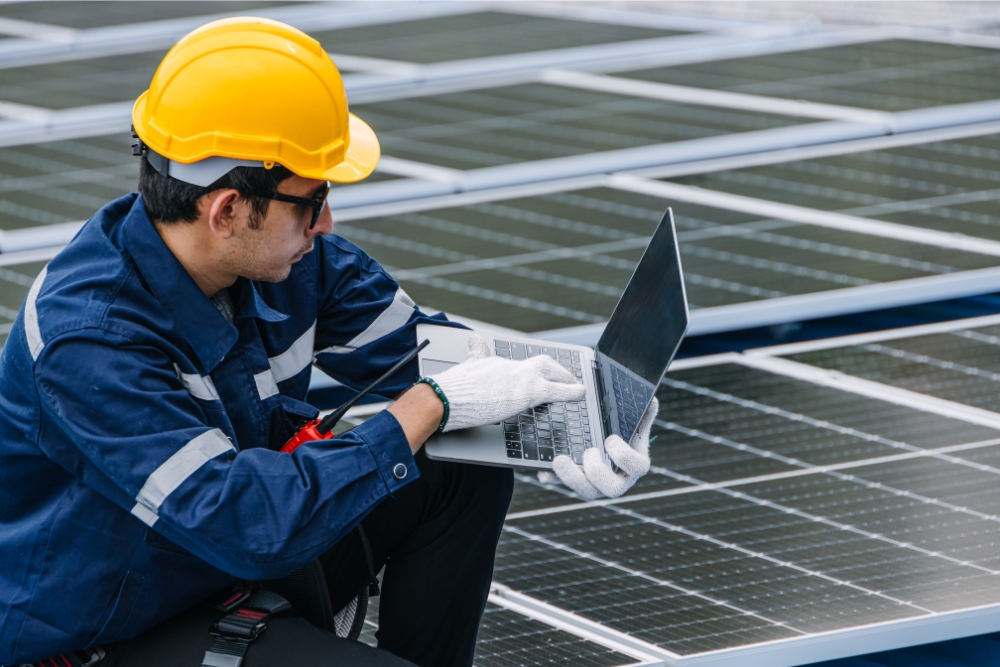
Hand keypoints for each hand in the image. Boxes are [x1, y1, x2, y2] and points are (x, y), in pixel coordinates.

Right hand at [427, 334, 584, 431]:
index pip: (519, 365)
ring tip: (576, 387)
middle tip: (566, 379)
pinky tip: (581, 393)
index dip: (533, 372)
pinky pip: (556, 390)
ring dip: (565, 379)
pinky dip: (571, 391)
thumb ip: (475, 354)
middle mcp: (510, 366)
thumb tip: (475, 339)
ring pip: (550, 372)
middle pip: (540, 363)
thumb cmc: (451, 389)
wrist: (445, 398)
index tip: (538, 376)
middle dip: (554, 371)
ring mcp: (519, 377)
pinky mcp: (527, 392)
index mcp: (495, 363)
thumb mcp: (466, 366)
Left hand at [538, 397, 657, 499]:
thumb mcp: (631, 425)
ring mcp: (597, 486)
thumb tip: (651, 400)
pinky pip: (564, 487)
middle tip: (589, 451)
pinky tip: (543, 472)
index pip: (637, 467)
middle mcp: (618, 481)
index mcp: (635, 465)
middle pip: (612, 488)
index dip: (624, 456)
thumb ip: (641, 415)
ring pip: (587, 492)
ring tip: (559, 459)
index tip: (610, 438)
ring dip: (572, 477)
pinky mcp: (577, 485)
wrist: (604, 445)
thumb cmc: (622, 435)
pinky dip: (553, 479)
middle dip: (597, 470)